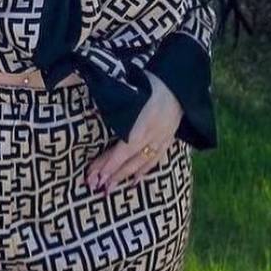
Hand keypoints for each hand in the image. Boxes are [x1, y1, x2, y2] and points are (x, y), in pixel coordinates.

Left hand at [85, 68, 182, 193]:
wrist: (180, 83)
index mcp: (141, 125)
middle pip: (129, 160)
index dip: (108, 164)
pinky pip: (155, 160)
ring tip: (110, 188)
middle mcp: (151, 137)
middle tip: (95, 186)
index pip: (122, 150)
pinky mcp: (168, 139)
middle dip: (112, 175)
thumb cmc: (152, 82)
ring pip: (141, 163)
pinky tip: (135, 180)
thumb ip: (115, 103)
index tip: (95, 175)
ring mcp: (161, 140)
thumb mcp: (132, 90)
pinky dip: (144, 171)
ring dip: (124, 177)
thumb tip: (90, 111)